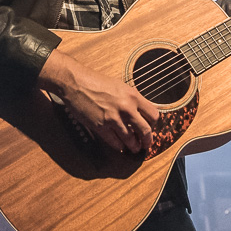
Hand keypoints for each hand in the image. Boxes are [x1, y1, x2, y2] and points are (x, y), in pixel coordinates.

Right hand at [38, 50, 158, 153]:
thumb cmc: (96, 82)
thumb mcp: (120, 86)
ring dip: (133, 146)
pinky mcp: (101, 127)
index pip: (153, 115)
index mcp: (133, 96)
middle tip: (146, 144)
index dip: (153, 124)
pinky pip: (115, 142)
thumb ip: (132, 99)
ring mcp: (113, 118)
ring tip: (133, 148)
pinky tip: (120, 146)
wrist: (76, 83)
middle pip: (145, 131)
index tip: (150, 128)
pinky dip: (119, 146)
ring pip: (131, 140)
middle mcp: (126, 108)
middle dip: (147, 141)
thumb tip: (141, 112)